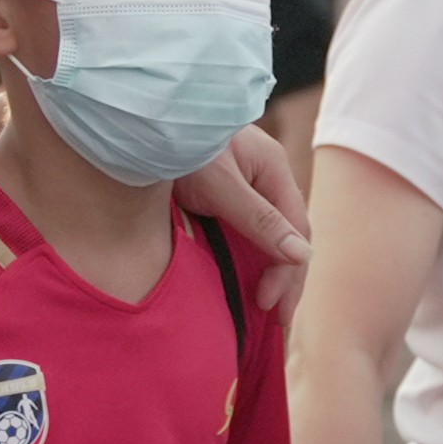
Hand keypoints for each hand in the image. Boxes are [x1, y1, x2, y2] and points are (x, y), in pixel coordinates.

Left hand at [178, 127, 310, 315]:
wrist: (141, 123)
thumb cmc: (179, 144)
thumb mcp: (219, 185)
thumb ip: (258, 219)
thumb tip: (301, 255)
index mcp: (273, 168)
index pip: (295, 227)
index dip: (288, 271)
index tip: (271, 305)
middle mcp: (265, 176)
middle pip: (287, 234)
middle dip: (286, 279)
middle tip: (278, 320)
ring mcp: (245, 185)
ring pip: (270, 234)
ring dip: (271, 272)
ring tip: (268, 309)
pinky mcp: (223, 193)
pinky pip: (247, 231)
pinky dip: (250, 258)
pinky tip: (246, 280)